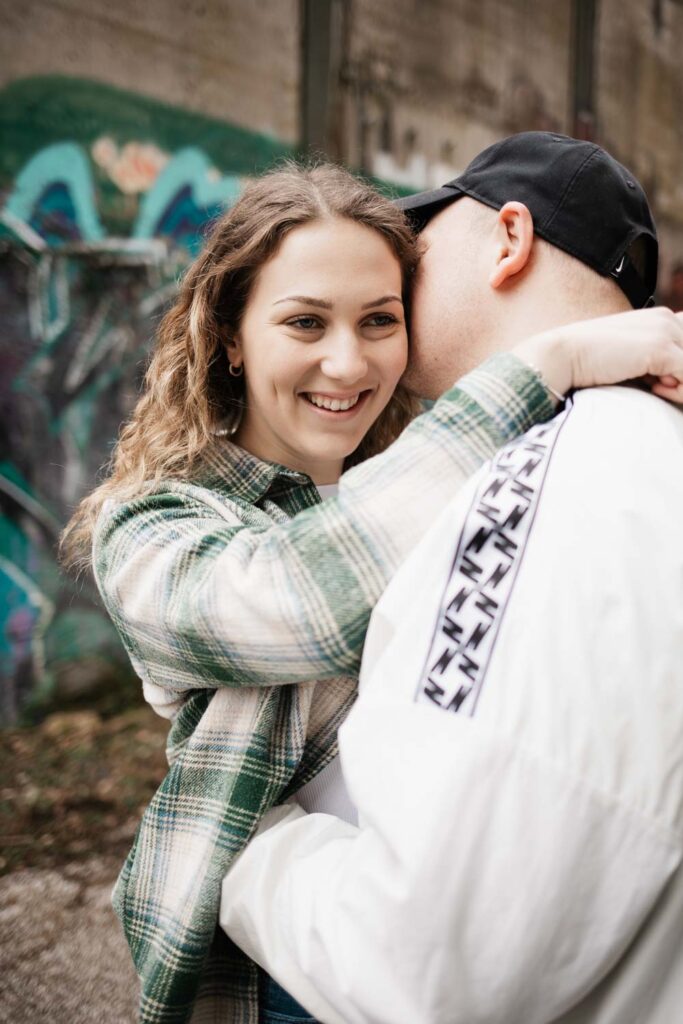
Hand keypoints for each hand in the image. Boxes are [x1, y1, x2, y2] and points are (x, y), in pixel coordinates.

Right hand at [514, 308, 682, 404]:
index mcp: (661, 318)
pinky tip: (652, 389)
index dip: (678, 368)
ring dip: (679, 386)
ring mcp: (664, 332)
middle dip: (680, 377)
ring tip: (654, 388)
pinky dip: (677, 392)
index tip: (658, 381)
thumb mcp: (630, 358)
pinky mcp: (660, 349)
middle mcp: (666, 319)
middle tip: (656, 385)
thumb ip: (655, 363)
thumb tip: (673, 380)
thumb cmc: (590, 362)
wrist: (562, 356)